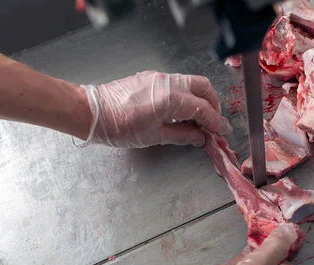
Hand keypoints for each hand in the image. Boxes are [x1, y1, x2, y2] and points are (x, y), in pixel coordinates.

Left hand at [82, 71, 228, 147]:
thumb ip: (182, 135)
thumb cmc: (119, 127)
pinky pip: (177, 83)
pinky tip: (182, 111)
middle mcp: (167, 82)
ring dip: (201, 99)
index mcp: (170, 98)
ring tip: (199, 119)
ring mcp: (158, 77)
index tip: (223, 131)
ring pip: (191, 82)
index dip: (216, 122)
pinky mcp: (150, 77)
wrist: (91, 112)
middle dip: (213, 105)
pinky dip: (187, 95)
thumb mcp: (154, 136)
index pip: (203, 109)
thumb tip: (200, 137)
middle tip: (214, 123)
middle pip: (203, 87)